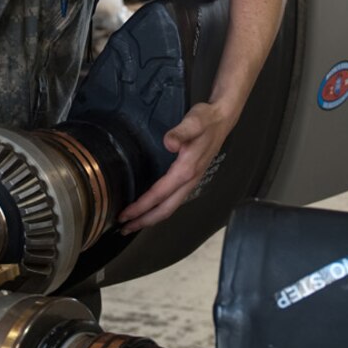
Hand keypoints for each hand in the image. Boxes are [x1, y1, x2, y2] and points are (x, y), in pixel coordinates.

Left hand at [118, 99, 236, 232]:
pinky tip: (152, 207)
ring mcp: (192, 181)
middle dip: (144, 221)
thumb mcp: (194, 122)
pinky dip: (160, 208)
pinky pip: (174, 199)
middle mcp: (189, 180)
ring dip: (152, 217)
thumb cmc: (206, 119)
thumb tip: (169, 142)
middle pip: (165, 209)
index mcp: (186, 170)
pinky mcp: (191, 178)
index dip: (141, 207)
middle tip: (124, 229)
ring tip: (134, 223)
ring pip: (170, 207)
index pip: (159, 194)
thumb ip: (180, 132)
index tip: (124, 215)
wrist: (222, 118)